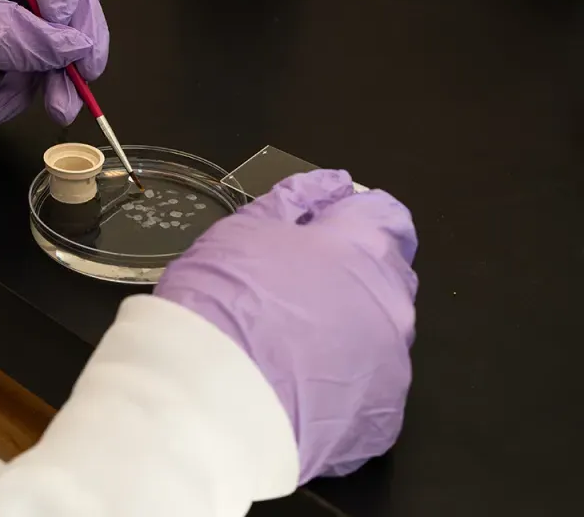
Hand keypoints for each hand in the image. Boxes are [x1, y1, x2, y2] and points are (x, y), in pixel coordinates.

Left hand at [0, 0, 108, 124]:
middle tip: (79, 78)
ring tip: (49, 106)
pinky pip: (17, 60)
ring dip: (48, 74)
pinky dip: (18, 86)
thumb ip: (21, 38)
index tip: (71, 30)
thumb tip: (73, 46)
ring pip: (42, 32)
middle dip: (68, 41)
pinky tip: (3, 105)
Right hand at [155, 170, 418, 483]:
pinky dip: (339, 386)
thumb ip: (290, 203)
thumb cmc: (225, 302)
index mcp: (364, 248)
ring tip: (287, 348)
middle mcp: (393, 304)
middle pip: (385, 277)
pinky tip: (295, 390)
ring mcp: (392, 366)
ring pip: (376, 336)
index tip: (317, 230)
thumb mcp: (241, 232)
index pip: (385, 215)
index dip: (351, 217)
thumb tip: (327, 185)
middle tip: (291, 291)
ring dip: (344, 332)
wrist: (213, 401)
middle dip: (350, 276)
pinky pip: (367, 390)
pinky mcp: (379, 420)